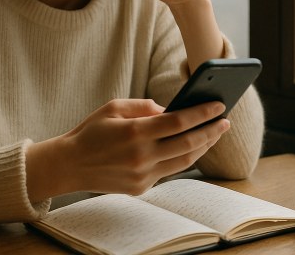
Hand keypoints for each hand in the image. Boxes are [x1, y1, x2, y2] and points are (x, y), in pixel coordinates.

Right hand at [25, 99, 229, 200]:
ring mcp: (142, 175)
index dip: (202, 113)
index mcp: (134, 132)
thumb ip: (143, 106)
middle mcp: (141, 156)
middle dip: (211, 131)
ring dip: (203, 146)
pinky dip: (184, 158)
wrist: (69, 165)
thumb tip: (170, 110)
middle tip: (225, 121)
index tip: (219, 105)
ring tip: (214, 134)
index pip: (179, 121)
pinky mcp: (141, 188)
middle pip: (188, 143)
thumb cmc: (92, 132)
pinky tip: (192, 147)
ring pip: (184, 161)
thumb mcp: (113, 107)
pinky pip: (169, 171)